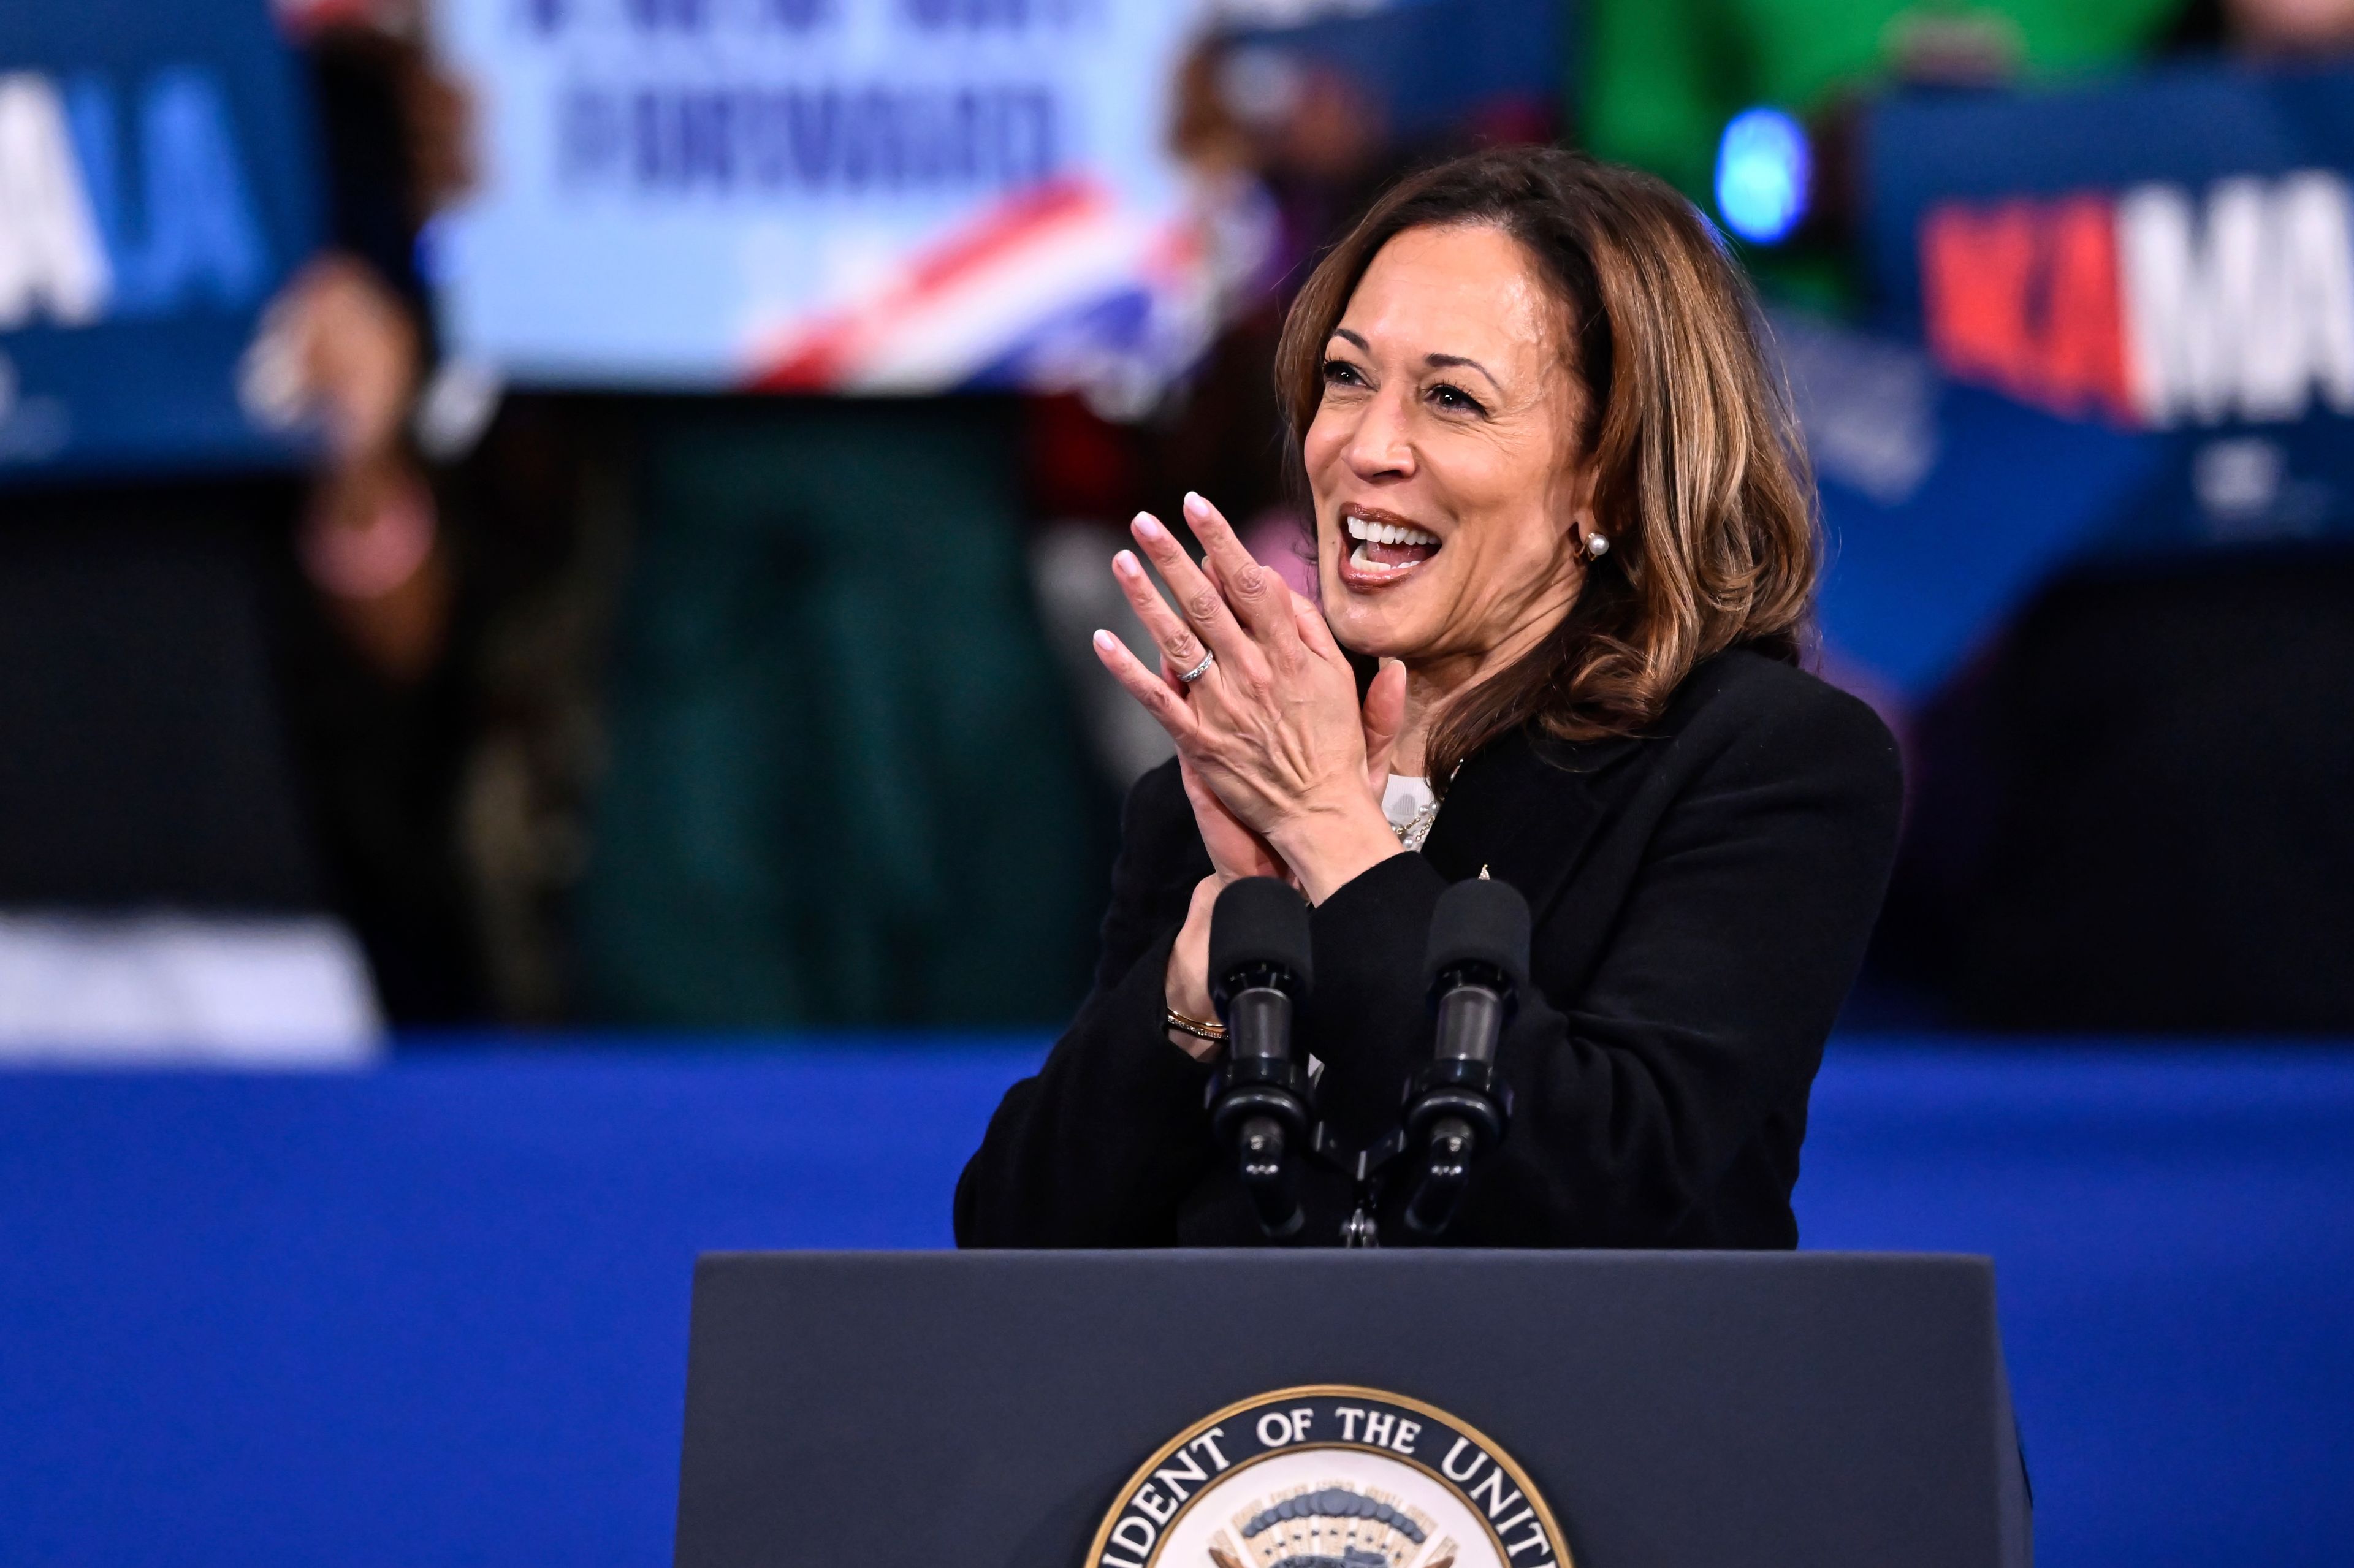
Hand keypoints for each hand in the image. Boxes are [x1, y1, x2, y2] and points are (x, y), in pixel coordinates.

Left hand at [1094, 492, 1404, 902]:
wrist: (1320, 813)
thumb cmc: (1335, 746)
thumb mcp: (1341, 679)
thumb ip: (1309, 629)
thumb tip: (1274, 581)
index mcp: (1290, 654)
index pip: (1250, 582)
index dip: (1221, 539)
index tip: (1196, 505)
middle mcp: (1253, 673)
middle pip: (1207, 602)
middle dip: (1173, 556)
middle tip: (1144, 520)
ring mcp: (1222, 706)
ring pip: (1177, 640)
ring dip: (1145, 598)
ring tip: (1121, 561)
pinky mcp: (1198, 740)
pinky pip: (1156, 698)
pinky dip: (1126, 669)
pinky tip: (1102, 640)